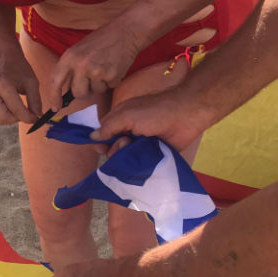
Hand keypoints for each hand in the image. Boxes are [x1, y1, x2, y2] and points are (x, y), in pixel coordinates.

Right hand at [0, 47, 41, 123]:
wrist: (4, 60)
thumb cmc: (19, 69)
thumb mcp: (32, 82)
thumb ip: (35, 101)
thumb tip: (37, 116)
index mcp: (3, 85)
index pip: (16, 110)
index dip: (28, 117)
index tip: (37, 118)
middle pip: (4, 118)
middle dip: (18, 118)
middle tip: (27, 112)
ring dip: (12, 118)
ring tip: (20, 107)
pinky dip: (6, 116)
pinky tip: (12, 106)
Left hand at [47, 21, 140, 109]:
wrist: (125, 31)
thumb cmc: (101, 41)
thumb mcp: (78, 50)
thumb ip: (71, 69)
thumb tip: (65, 93)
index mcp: (69, 57)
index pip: (55, 81)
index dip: (53, 97)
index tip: (55, 107)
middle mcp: (80, 65)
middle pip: (78, 93)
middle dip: (85, 90)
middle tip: (93, 77)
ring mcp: (96, 70)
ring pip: (95, 91)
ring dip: (100, 84)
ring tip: (105, 67)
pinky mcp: (111, 75)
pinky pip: (109, 87)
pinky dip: (113, 80)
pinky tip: (114, 66)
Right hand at [90, 89, 213, 155]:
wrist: (186, 115)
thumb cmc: (154, 111)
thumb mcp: (126, 115)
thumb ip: (108, 127)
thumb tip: (92, 137)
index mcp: (122, 118)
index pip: (104, 132)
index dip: (100, 140)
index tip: (100, 147)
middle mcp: (129, 131)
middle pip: (113, 146)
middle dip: (113, 148)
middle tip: (124, 144)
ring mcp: (141, 143)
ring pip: (125, 156)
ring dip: (125, 156)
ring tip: (134, 149)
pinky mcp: (153, 154)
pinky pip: (139, 163)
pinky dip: (136, 165)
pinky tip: (139, 163)